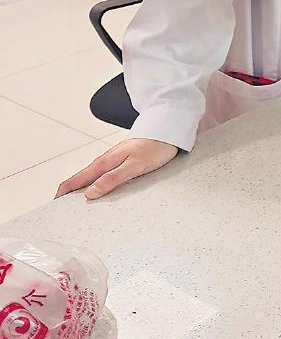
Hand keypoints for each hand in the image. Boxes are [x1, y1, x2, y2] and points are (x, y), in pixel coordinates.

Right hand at [56, 138, 178, 200]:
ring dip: (81, 188)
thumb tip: (90, 193)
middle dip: (68, 192)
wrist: (167, 130)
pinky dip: (94, 182)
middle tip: (61, 208)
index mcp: (105, 162)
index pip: (76, 179)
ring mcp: (112, 159)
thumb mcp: (134, 166)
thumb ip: (112, 179)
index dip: (63, 192)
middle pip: (81, 178)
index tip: (54, 204)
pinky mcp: (121, 160)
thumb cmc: (154, 147)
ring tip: (75, 202)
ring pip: (91, 176)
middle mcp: (105, 160)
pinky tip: (97, 189)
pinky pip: (102, 173)